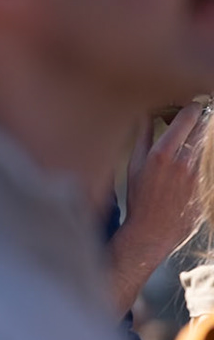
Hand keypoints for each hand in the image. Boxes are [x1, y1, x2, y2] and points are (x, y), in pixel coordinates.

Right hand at [110, 105, 209, 313]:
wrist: (154, 232)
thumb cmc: (139, 199)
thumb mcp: (133, 166)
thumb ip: (143, 136)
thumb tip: (145, 113)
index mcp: (164, 153)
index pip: (189, 115)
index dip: (189, 107)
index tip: (185, 107)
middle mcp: (186, 161)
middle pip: (206, 124)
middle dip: (200, 118)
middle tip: (191, 119)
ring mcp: (201, 173)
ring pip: (209, 141)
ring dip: (201, 137)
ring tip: (189, 141)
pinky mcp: (209, 184)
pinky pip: (210, 161)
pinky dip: (202, 157)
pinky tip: (189, 165)